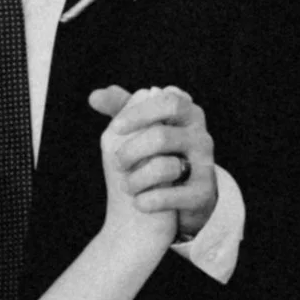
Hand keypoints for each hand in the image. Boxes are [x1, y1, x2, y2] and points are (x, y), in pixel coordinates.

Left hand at [91, 84, 215, 239]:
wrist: (183, 196)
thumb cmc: (159, 152)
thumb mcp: (143, 127)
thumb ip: (122, 108)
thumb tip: (94, 97)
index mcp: (188, 114)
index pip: (168, 102)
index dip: (139, 113)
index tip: (115, 127)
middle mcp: (201, 136)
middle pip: (162, 136)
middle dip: (131, 151)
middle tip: (118, 163)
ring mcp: (205, 165)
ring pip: (165, 167)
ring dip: (136, 179)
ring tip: (126, 186)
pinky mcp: (203, 194)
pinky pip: (170, 197)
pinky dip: (147, 201)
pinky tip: (139, 202)